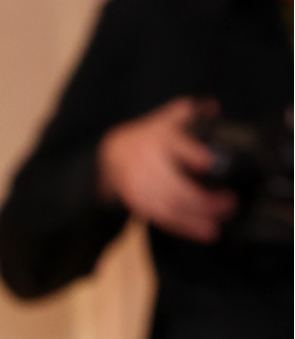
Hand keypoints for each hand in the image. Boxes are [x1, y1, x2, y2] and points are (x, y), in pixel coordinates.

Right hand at [98, 98, 234, 241]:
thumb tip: (212, 107)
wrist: (109, 155)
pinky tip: (203, 231)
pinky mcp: (137, 201)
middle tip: (229, 203)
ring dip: (195, 217)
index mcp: (157, 137)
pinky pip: (161, 217)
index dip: (189, 153)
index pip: (173, 143)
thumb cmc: (145, 138)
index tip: (206, 162)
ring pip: (168, 204)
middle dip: (202, 198)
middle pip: (173, 183)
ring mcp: (139, 184)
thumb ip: (187, 113)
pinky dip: (183, 227)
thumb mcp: (163, 119)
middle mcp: (146, 161)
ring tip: (217, 224)